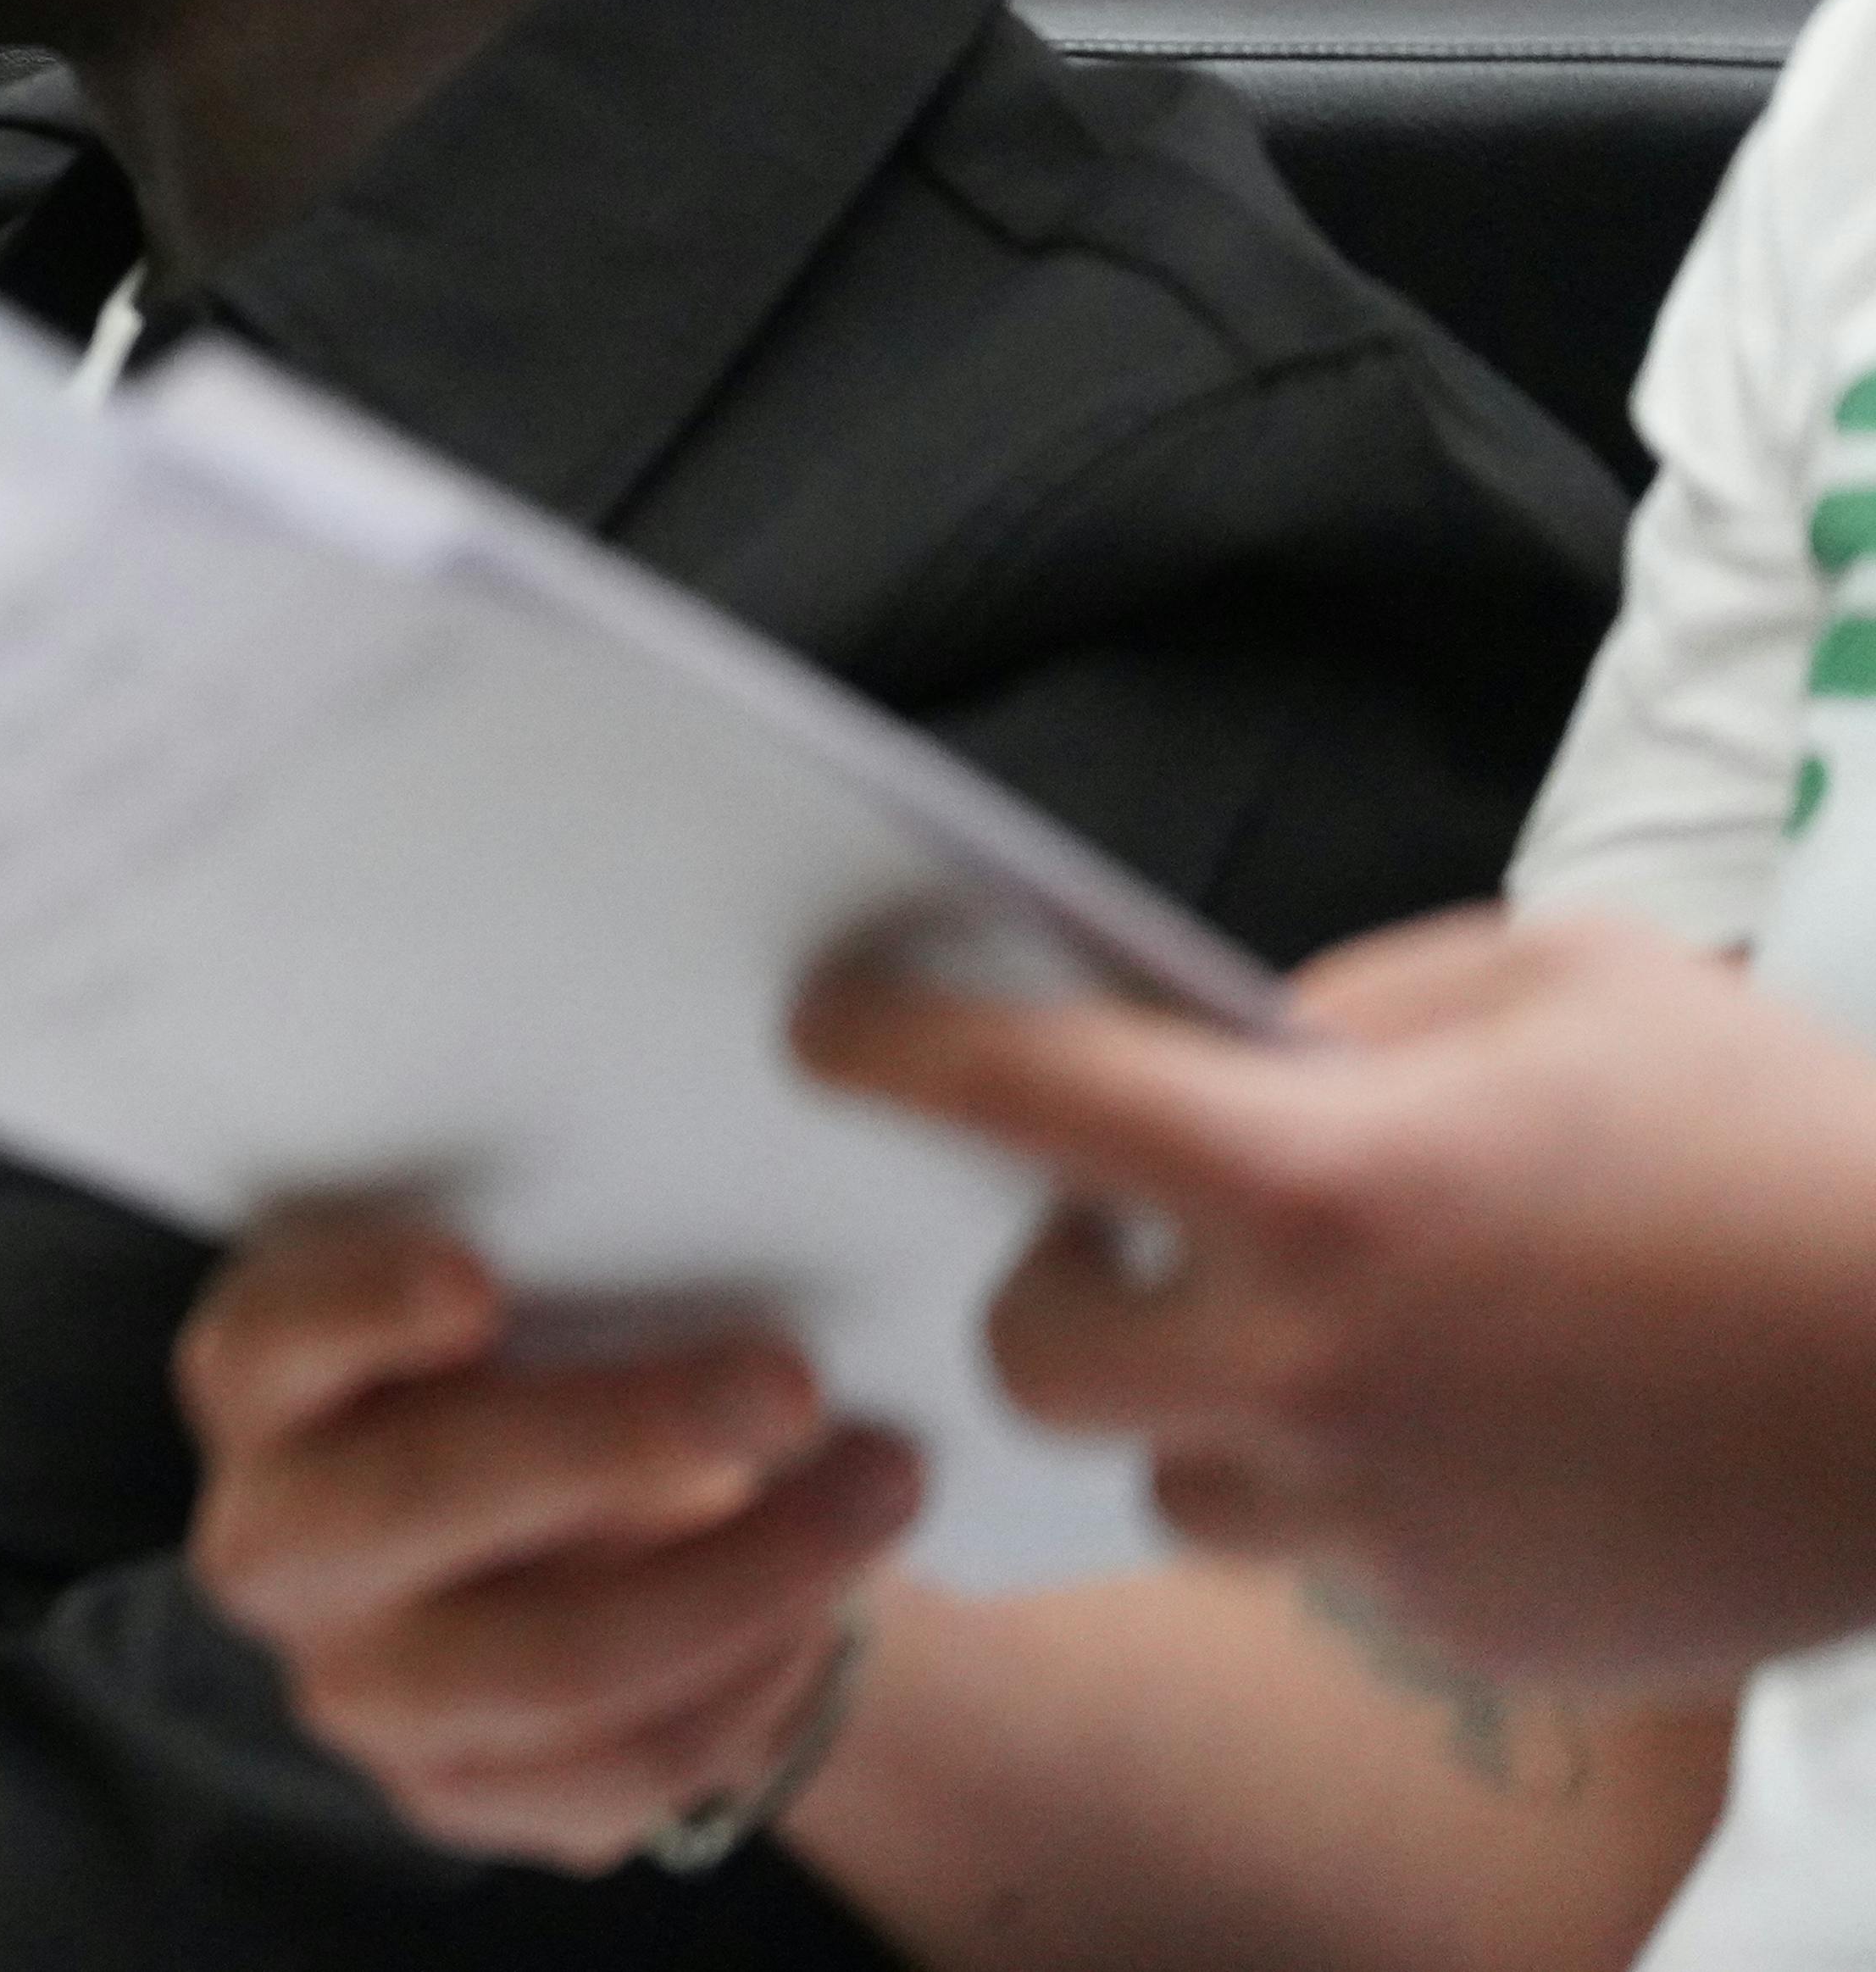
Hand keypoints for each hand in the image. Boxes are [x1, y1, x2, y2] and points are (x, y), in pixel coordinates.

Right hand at [181, 1210, 917, 1868]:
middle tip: (789, 1384)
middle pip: (420, 1498)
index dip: (361, 1311)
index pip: (271, 1341)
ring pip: (546, 1663)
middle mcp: (272, 1544)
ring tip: (876, 1489)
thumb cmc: (544, 1367)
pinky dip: (751, 1686)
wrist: (565, 1544)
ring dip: (742, 1578)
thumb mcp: (527, 1296)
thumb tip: (743, 1232)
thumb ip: (571, 1263)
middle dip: (623, 1437)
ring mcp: (352, 1686)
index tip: (478, 1283)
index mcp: (259, 1385)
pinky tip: (819, 1609)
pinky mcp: (453, 1796)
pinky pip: (626, 1767)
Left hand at [809, 904, 1875, 1686]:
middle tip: (1112, 1243)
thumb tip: (1216, 1046)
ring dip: (1204, 1412)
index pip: (1013, 1093)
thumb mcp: (1562, 983)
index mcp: (1321, 1179)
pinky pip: (1335, 1562)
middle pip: (1036, 1356)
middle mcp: (1313, 1366)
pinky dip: (1361, 1496)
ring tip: (1319, 1343)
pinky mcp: (1464, 1625)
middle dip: (1046, 1294)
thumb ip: (1349, 1011)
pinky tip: (1473, 1430)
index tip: (829, 1035)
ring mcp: (1382, 1520)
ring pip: (1174, 1483)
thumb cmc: (1783, 1146)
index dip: (892, 1050)